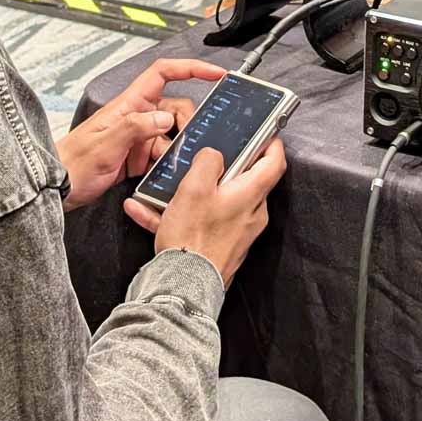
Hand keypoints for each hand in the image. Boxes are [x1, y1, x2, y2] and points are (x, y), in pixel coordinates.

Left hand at [56, 58, 225, 210]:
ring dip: (178, 148)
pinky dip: (170, 163)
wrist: (58, 188)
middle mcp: (136, 116)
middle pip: (176, 106)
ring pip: (173, 133)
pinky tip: (167, 174)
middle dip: (188, 122)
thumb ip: (135, 127)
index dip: (190, 68)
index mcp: (128, 105)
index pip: (163, 73)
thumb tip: (164, 116)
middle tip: (188, 143)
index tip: (215, 73)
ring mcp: (139, 136)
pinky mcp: (139, 155)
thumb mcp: (104, 145)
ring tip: (174, 164)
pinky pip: (165, 153)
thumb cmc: (73, 164)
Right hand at [123, 139, 286, 286]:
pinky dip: (179, 215)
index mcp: (250, 195)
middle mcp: (251, 214)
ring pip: (218, 202)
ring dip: (191, 193)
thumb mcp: (195, 188)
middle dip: (223, 168)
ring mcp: (238, 232)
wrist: (183, 287)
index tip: (263, 132)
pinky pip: (202, 222)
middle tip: (202, 158)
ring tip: (162, 190)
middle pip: (244, 181)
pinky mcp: (222, 245)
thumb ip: (208, 162)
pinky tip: (147, 212)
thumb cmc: (192, 239)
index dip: (271, 142)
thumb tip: (214, 154)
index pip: (275, 162)